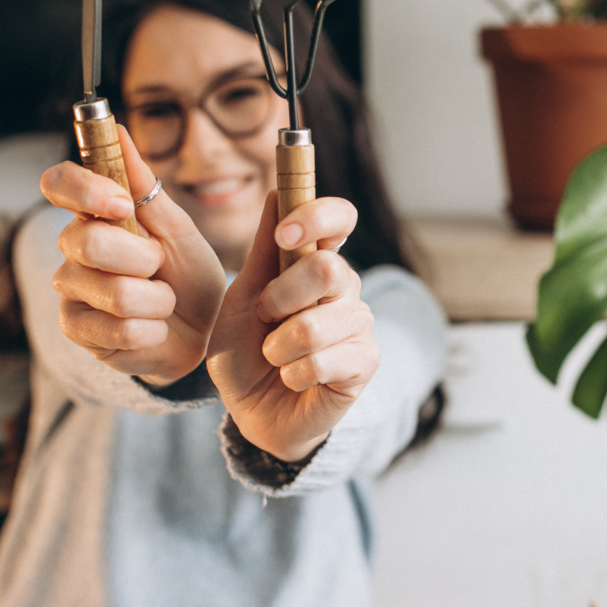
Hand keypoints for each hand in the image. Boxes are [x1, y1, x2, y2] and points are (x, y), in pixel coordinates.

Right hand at [40, 125, 224, 386]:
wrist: (203, 331)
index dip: (85, 190)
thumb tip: (118, 129)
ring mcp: (71, 291)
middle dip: (144, 259)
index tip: (122, 205)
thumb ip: (145, 186)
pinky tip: (154, 327)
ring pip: (114, 292)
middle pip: (89, 242)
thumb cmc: (188, 276)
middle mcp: (73, 249)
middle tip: (159, 268)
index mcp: (94, 214)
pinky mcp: (77, 330)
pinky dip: (153, 329)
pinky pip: (120, 329)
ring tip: (162, 301)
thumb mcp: (178, 228)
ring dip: (157, 300)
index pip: (58, 182)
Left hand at [207, 193, 379, 461]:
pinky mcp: (365, 362)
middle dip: (282, 296)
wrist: (252, 412)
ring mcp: (358, 324)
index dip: (317, 216)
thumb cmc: (246, 353)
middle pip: (328, 269)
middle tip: (264, 317)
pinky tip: (293, 379)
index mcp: (315, 262)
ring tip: (275, 357)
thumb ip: (262, 253)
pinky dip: (293, 373)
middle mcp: (344, 288)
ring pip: (318, 324)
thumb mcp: (241, 299)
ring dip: (279, 346)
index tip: (285, 233)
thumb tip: (277, 193)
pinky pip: (323, 360)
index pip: (339, 218)